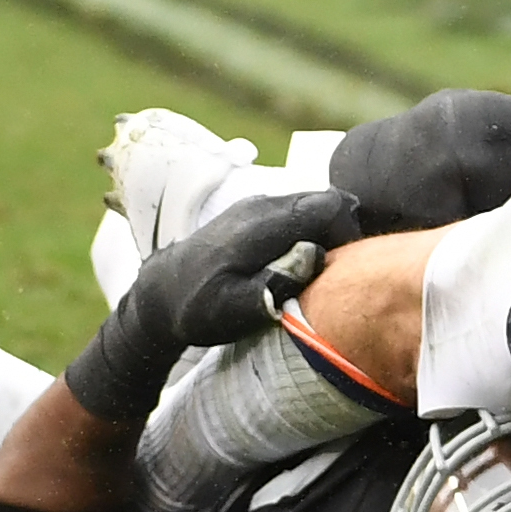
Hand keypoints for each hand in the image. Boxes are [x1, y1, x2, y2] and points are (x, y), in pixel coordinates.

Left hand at [127, 188, 362, 349]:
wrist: (159, 293)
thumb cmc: (198, 307)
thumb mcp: (233, 309)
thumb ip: (275, 283)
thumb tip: (315, 255)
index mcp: (262, 223)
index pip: (331, 207)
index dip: (351, 235)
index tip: (346, 269)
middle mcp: (263, 204)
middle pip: (329, 202)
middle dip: (345, 235)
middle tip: (338, 274)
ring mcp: (258, 204)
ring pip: (316, 207)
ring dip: (328, 235)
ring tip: (318, 273)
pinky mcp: (256, 212)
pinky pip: (299, 214)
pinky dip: (311, 234)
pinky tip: (298, 265)